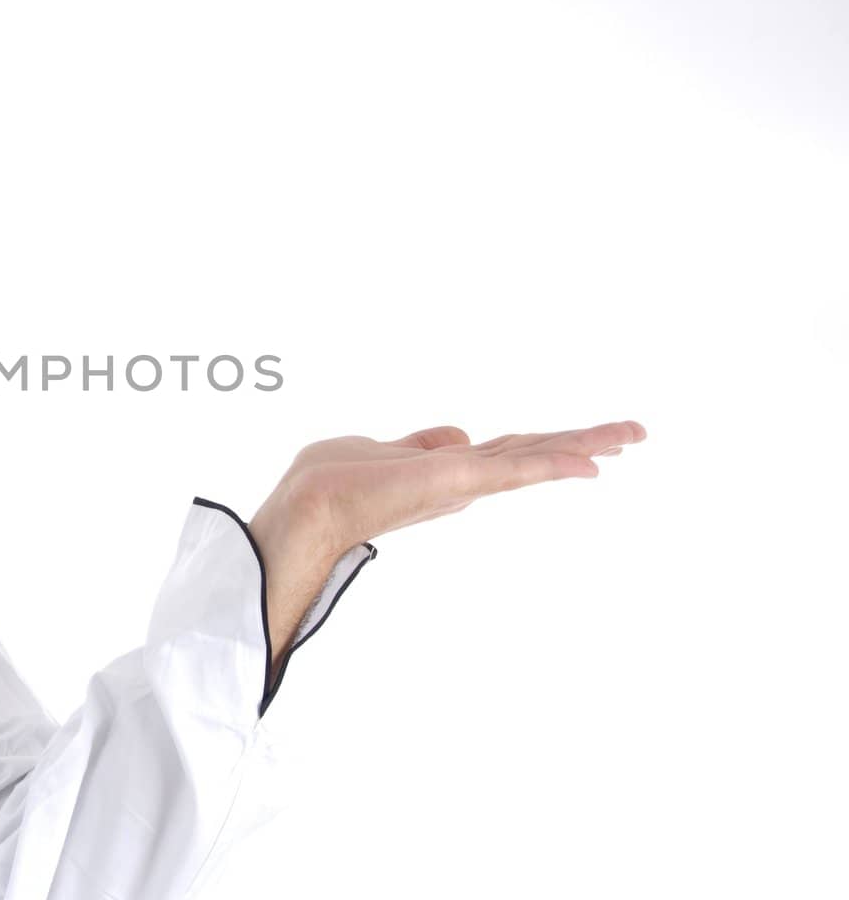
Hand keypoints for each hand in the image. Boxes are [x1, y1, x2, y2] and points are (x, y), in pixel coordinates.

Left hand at [249, 420, 647, 613]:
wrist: (306, 510)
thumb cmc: (329, 484)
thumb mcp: (379, 450)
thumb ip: (422, 444)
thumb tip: (461, 435)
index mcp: (447, 472)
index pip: (509, 452)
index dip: (549, 444)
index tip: (590, 442)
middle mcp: (463, 481)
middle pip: (534, 453)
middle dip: (584, 442)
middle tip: (635, 433)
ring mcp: (464, 484)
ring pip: (535, 457)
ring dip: (586, 444)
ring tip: (633, 434)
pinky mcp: (458, 484)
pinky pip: (515, 470)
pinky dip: (555, 464)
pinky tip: (593, 462)